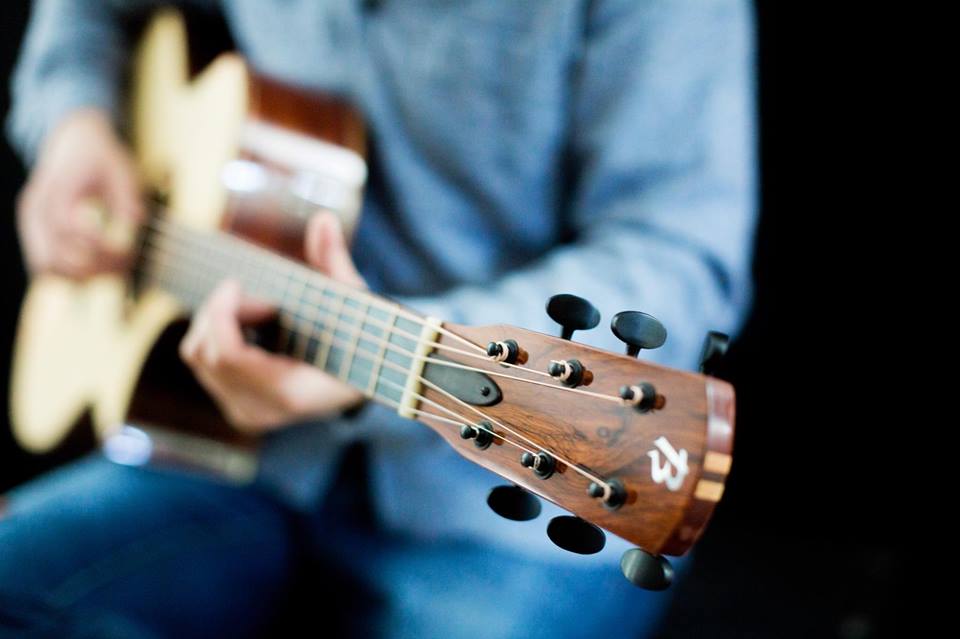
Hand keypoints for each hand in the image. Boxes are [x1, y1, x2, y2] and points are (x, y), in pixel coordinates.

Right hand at [17, 109, 142, 277]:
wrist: (74, 144)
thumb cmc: (101, 158)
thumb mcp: (122, 170)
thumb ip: (128, 195)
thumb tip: (137, 220)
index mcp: (56, 188)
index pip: (67, 226)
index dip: (97, 243)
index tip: (127, 247)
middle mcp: (36, 209)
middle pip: (54, 255)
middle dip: (95, 266)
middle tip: (128, 262)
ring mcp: (31, 224)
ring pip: (47, 268)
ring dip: (83, 275)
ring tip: (116, 268)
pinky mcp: (35, 236)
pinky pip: (46, 267)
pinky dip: (72, 274)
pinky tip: (101, 266)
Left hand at [179, 213, 366, 433]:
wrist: (362, 384)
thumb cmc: (359, 340)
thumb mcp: (353, 302)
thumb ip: (335, 263)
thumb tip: (324, 219)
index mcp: (290, 394)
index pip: (227, 355)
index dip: (222, 312)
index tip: (237, 283)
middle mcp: (261, 411)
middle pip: (203, 351)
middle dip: (221, 311)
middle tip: (261, 296)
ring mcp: (245, 413)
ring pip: (196, 354)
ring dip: (218, 320)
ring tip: (258, 310)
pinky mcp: (235, 406)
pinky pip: (202, 361)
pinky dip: (218, 333)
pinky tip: (252, 325)